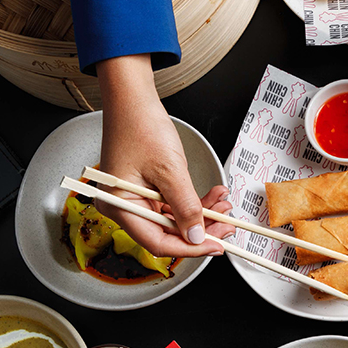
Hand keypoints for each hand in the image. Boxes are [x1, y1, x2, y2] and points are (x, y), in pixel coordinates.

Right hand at [97, 54, 234, 257]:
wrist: (134, 100)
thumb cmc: (141, 127)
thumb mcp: (170, 171)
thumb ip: (186, 207)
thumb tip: (198, 237)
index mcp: (119, 206)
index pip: (157, 242)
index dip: (190, 248)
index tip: (216, 246)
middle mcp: (125, 207)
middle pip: (168, 233)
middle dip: (201, 230)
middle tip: (228, 226)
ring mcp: (136, 199)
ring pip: (175, 220)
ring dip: (202, 215)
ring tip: (224, 206)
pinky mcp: (147, 191)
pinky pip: (174, 205)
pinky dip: (194, 202)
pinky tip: (214, 196)